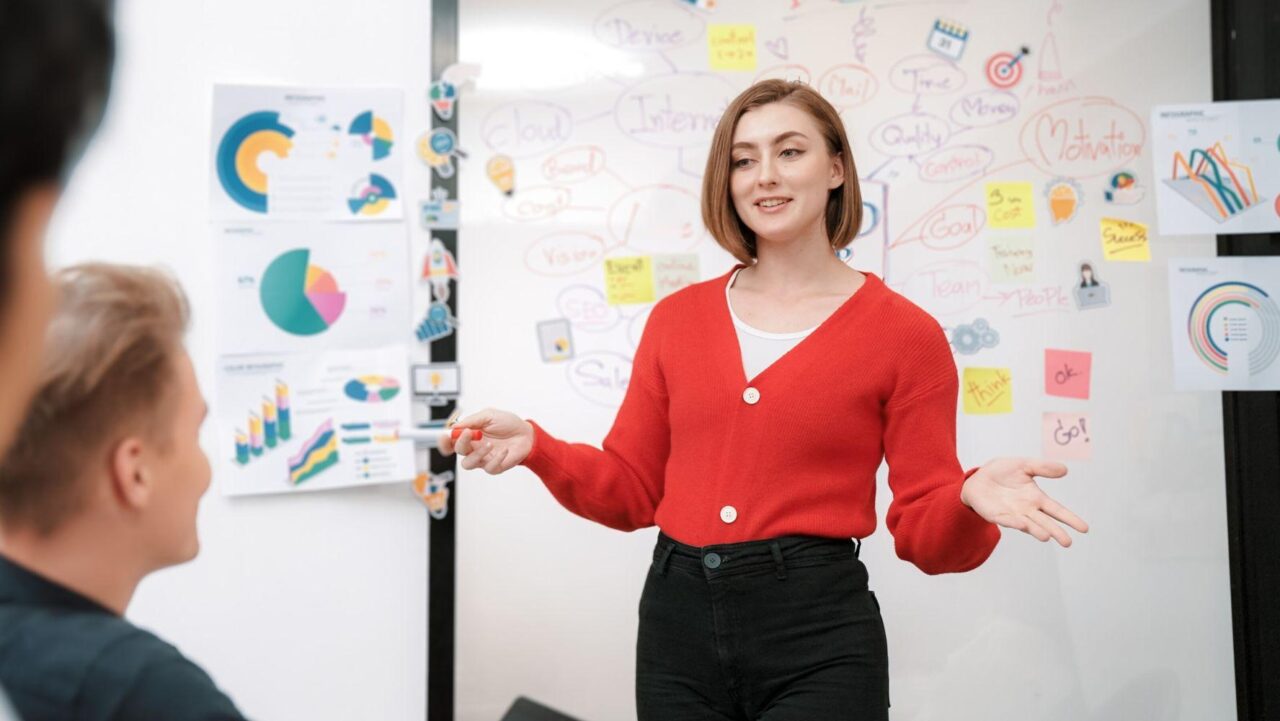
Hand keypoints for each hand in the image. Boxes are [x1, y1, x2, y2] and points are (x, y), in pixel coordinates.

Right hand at [437, 408, 533, 474]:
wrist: (527, 434)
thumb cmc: (508, 424)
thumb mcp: (489, 415)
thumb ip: (472, 420)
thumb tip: (454, 426)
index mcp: (470, 436)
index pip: (451, 441)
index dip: (444, 441)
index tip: (444, 436)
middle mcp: (474, 448)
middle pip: (458, 451)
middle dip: (461, 443)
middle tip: (470, 433)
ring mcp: (483, 459)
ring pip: (468, 464)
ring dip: (477, 453)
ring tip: (490, 444)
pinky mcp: (495, 467)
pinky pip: (489, 468)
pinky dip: (496, 459)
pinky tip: (504, 451)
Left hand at [960, 458, 1088, 546]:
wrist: (978, 477)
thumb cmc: (1003, 472)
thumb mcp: (1024, 465)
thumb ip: (1043, 467)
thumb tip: (1065, 469)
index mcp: (1036, 498)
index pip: (1057, 510)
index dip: (1070, 518)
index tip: (1084, 528)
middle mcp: (1027, 510)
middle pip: (1046, 522)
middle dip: (1056, 531)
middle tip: (1068, 542)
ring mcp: (1013, 514)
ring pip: (1029, 525)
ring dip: (1037, 531)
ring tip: (1047, 537)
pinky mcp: (997, 515)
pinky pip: (1007, 520)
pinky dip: (1015, 523)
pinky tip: (1023, 524)